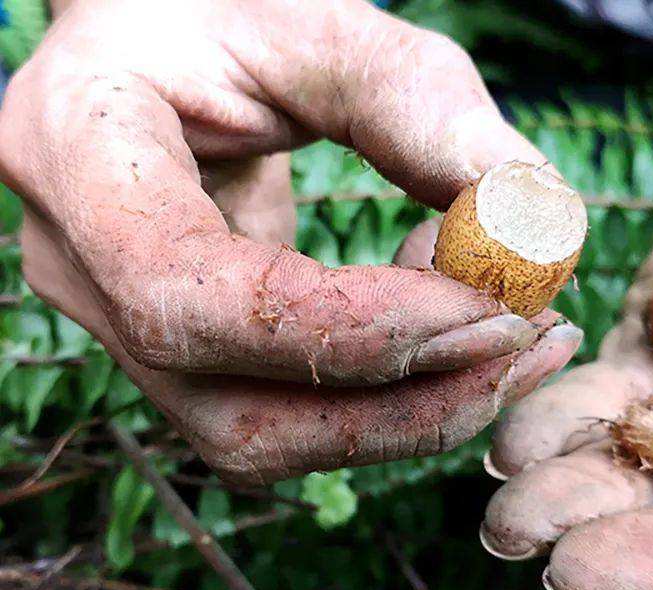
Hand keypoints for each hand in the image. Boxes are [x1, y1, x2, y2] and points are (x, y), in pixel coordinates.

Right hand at [0, 0, 580, 483]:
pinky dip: (393, 398)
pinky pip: (289, 420)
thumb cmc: (232, 17)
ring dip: (413, 415)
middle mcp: (77, 266)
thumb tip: (534, 230)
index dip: (346, 328)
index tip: (488, 309)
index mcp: (75, 151)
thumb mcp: (326, 25)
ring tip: (515, 334)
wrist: (161, 45)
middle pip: (233, 411)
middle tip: (536, 343)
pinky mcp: (186, 359)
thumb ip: (426, 110)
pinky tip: (458, 328)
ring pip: (267, 441)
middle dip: (406, 402)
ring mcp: (122, 328)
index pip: (189, 295)